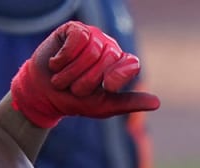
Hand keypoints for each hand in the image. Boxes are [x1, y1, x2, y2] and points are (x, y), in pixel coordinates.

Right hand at [10, 21, 159, 128]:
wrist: (42, 95)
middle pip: (106, 59)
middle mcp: (108, 47)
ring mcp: (91, 36)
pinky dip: (63, 58)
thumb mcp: (102, 106)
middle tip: (74, 88)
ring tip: (62, 79)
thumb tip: (157, 102)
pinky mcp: (73, 30)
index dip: (118, 75)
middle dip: (86, 80)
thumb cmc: (74, 101)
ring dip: (71, 73)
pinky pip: (77, 40)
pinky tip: (56, 63)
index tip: (106, 86)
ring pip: (90, 51)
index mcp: (119, 65)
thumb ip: (128, 102)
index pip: (130, 63)